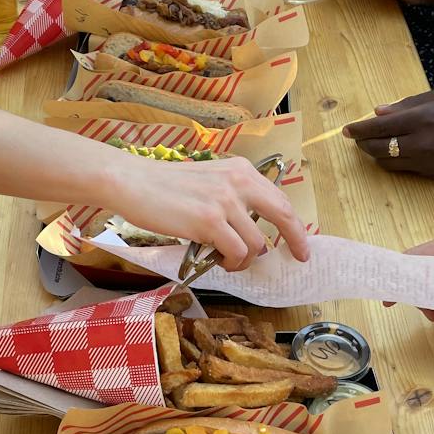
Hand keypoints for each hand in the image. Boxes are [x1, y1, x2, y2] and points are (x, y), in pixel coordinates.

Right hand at [116, 156, 310, 271]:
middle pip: (283, 216)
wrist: (133, 182)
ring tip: (227, 259)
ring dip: (245, 259)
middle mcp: (238, 183)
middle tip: (297, 257)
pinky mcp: (209, 221)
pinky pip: (236, 252)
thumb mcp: (209, 181)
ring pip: (256, 244)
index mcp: (241, 171)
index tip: (300, 242)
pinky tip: (218, 260)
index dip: (294, 225)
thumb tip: (251, 230)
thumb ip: (232, 198)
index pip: (280, 199)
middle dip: (295, 240)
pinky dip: (231, 262)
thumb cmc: (164, 186)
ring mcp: (225, 202)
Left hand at [343, 87, 433, 182]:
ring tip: (371, 145)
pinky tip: (390, 154)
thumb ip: (410, 103)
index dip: (359, 128)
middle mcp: (419, 141)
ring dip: (374, 154)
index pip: (379, 125)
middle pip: (377, 146)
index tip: (347, 129)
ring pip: (386, 161)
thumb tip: (380, 111)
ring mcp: (423, 161)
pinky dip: (390, 161)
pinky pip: (401, 169)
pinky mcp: (429, 174)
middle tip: (356, 138)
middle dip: (362, 143)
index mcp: (422, 117)